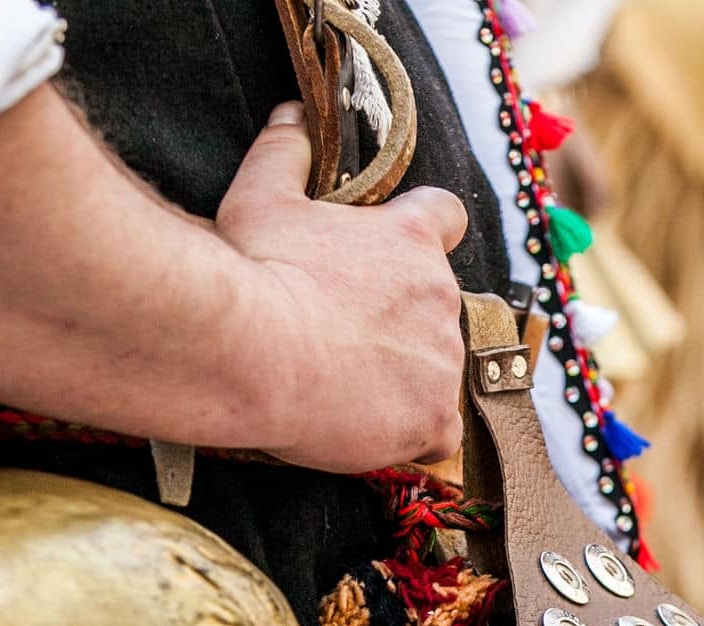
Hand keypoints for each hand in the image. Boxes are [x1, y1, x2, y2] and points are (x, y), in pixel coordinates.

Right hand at [219, 103, 468, 472]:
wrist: (256, 353)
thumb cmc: (260, 272)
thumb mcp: (261, 197)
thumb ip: (284, 153)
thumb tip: (291, 115)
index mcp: (412, 238)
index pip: (447, 216)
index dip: (426, 231)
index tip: (399, 249)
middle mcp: (442, 297)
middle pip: (437, 304)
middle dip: (400, 317)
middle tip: (344, 330)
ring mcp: (442, 362)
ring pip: (436, 368)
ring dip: (404, 374)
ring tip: (346, 382)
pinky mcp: (432, 419)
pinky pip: (440, 432)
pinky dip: (413, 432)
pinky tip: (375, 428)